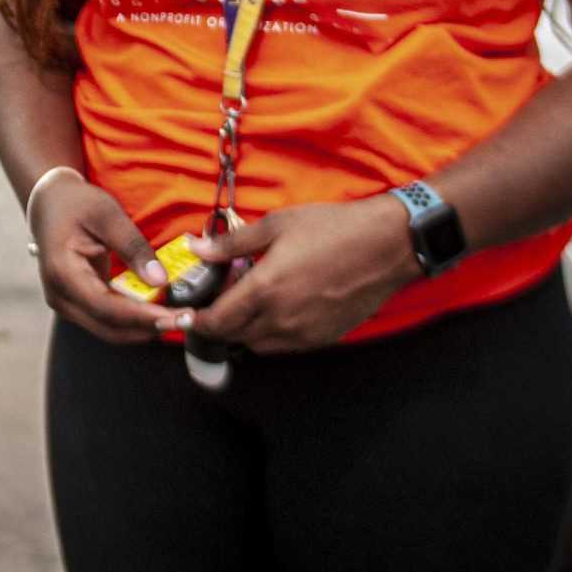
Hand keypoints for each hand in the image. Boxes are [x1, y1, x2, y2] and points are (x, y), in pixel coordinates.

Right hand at [28, 178, 179, 345]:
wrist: (49, 203)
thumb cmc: (76, 203)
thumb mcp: (107, 214)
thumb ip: (133, 247)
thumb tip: (160, 281)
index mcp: (62, 272)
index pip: (105, 307)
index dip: (142, 316)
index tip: (174, 317)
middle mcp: (60, 296)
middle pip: (108, 327)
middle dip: (148, 328)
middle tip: (185, 320)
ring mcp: (66, 304)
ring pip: (109, 330)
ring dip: (143, 328)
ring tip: (177, 317)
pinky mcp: (77, 304)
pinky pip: (107, 321)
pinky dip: (134, 320)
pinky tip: (158, 311)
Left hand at [186, 199, 419, 353]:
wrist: (387, 246)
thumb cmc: (332, 229)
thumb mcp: (277, 225)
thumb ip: (231, 242)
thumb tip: (196, 247)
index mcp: (265, 290)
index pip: (216, 321)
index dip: (195, 322)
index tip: (185, 316)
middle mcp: (281, 320)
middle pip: (234, 337)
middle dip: (218, 325)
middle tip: (214, 303)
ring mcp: (305, 334)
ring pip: (259, 345)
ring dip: (244, 331)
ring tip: (246, 303)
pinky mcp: (324, 338)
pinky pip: (285, 346)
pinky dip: (271, 334)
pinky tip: (276, 308)